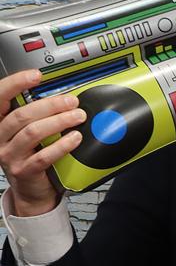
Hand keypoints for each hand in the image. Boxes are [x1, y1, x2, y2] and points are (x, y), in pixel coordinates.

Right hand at [0, 70, 82, 215]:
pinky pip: (43, 155)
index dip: (16, 83)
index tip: (36, 76)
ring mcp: (9, 155)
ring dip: (58, 121)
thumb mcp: (28, 132)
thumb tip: (63, 97)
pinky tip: (75, 138)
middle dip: (50, 105)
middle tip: (72, 101)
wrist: (31, 190)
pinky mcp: (24, 170)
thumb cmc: (32, 155)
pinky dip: (62, 145)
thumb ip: (37, 115)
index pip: (0, 97)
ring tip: (78, 117)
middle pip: (22, 115)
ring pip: (32, 132)